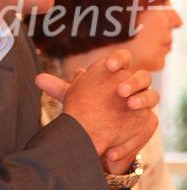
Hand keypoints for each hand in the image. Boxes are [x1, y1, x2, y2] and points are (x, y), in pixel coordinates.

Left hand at [36, 49, 158, 156]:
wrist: (99, 131)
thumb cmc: (88, 108)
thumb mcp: (74, 98)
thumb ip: (59, 89)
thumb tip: (37, 79)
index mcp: (117, 74)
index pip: (124, 58)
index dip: (119, 59)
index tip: (109, 66)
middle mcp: (132, 85)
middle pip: (143, 75)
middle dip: (133, 81)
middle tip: (119, 90)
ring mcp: (142, 102)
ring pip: (153, 95)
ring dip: (143, 98)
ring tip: (129, 105)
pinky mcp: (146, 120)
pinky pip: (151, 121)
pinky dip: (140, 124)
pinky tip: (126, 127)